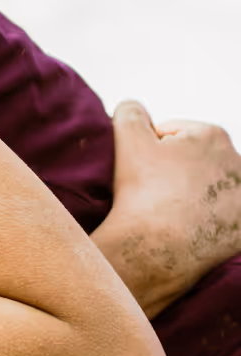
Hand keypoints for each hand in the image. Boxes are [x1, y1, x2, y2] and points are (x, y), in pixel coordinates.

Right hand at [96, 100, 240, 316]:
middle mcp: (237, 162)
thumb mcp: (127, 138)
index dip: (152, 152)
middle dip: (178, 172)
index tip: (142, 173)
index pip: (175, 137)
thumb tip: (134, 108)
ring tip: (171, 212)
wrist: (156, 247)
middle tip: (154, 192)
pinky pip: (224, 220)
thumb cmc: (142, 192)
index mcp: (212, 136)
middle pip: (197, 163)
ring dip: (196, 195)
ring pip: (212, 190)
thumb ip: (130, 112)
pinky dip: (210, 222)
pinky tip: (190, 228)